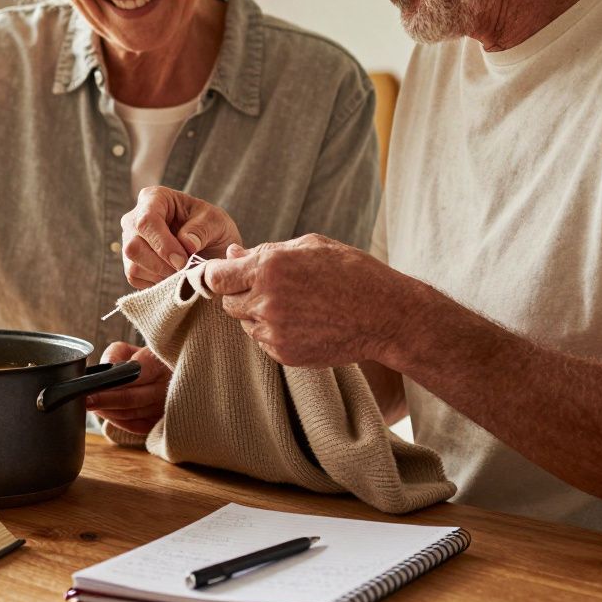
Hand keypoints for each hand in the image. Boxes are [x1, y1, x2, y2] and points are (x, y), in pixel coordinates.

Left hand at [87, 342, 171, 434]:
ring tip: (91, 405)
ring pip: (129, 413)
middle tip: (86, 400)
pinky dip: (116, 420)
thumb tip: (104, 368)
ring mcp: (163, 407)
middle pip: (130, 398)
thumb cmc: (146, 360)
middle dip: (105, 400)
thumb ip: (115, 353)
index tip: (92, 385)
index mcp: (159, 364)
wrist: (167, 376)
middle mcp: (165, 388)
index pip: (134, 374)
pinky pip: (133, 426)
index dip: (111, 382)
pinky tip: (104, 412)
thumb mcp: (132, 349)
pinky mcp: (159, 422)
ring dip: (107, 411)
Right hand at [121, 187, 242, 288]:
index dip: (163, 244)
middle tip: (185, 270)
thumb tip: (186, 244)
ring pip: (132, 265)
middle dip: (161, 264)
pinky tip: (173, 277)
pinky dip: (156, 283)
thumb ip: (202, 229)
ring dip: (160, 275)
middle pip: (133, 246)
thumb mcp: (216, 222)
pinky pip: (135, 278)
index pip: (146, 221)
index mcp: (154, 198)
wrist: (211, 247)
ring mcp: (129, 242)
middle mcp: (134, 219)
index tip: (183, 260)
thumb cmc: (212, 228)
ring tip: (182, 273)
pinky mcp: (129, 263)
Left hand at [202, 234, 414, 366]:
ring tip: (296, 305)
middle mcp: (266, 301)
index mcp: (268, 268)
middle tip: (271, 289)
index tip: (223, 276)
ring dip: (259, 314)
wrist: (385, 315)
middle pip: (227, 303)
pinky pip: (263, 341)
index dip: (216, 275)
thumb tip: (231, 254)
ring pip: (246, 323)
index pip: (215, 277)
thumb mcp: (310, 247)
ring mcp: (273, 332)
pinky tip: (304, 323)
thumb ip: (265, 251)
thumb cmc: (352, 272)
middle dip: (241, 295)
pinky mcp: (283, 354)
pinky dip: (274, 333)